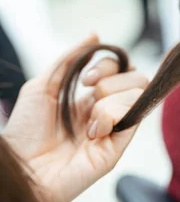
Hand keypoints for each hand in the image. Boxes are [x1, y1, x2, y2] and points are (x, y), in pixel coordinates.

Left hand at [3, 35, 147, 201]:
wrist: (19, 168)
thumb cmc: (25, 131)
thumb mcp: (43, 84)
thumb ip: (71, 58)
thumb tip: (94, 34)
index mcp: (90, 98)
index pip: (120, 70)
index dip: (108, 65)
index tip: (86, 77)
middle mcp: (106, 112)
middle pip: (138, 79)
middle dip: (114, 77)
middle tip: (90, 90)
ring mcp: (114, 130)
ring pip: (139, 94)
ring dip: (110, 98)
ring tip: (89, 120)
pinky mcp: (117, 148)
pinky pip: (132, 118)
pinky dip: (111, 116)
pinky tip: (92, 132)